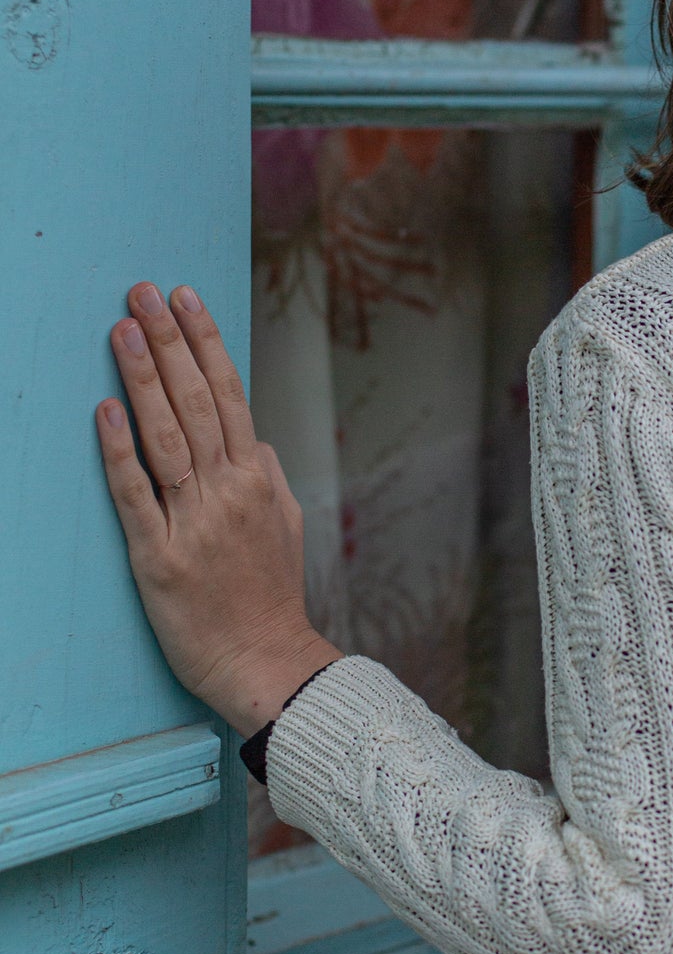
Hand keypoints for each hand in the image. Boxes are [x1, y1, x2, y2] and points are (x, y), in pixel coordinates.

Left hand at [95, 282, 341, 736]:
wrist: (266, 662)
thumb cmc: (271, 598)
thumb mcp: (285, 530)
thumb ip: (269, 479)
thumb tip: (257, 442)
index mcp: (258, 481)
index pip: (231, 396)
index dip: (205, 342)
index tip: (185, 298)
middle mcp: (229, 493)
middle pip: (199, 402)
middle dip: (170, 342)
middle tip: (143, 291)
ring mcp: (195, 522)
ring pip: (168, 436)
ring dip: (144, 379)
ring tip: (123, 329)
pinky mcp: (160, 557)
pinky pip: (138, 495)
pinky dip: (121, 452)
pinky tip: (106, 412)